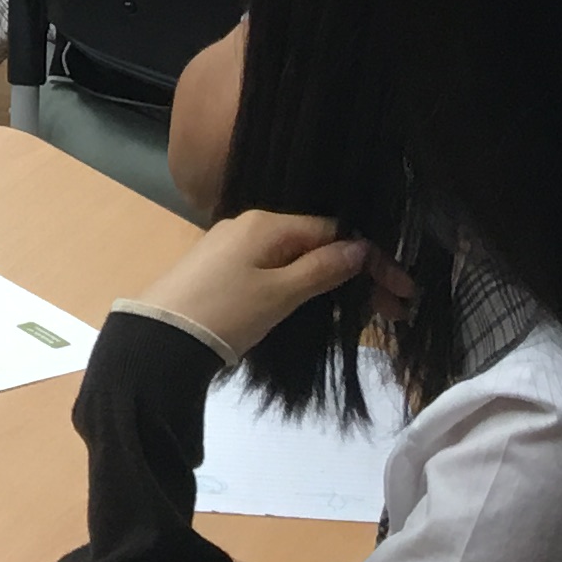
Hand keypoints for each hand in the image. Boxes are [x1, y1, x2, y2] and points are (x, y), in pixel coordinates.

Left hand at [138, 210, 370, 362]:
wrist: (160, 337)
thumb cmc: (225, 313)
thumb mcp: (280, 293)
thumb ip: (321, 268)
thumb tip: (359, 247)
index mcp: (267, 224)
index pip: (333, 231)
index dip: (371, 259)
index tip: (402, 292)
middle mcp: (250, 226)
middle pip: (316, 243)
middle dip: (356, 273)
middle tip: (392, 310)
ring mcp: (233, 247)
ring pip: (297, 258)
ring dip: (332, 281)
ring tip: (366, 311)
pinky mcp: (221, 270)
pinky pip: (275, 269)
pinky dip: (304, 285)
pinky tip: (321, 303)